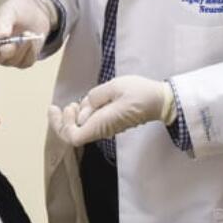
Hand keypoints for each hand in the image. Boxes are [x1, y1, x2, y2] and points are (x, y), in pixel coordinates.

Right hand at [0, 0, 53, 67]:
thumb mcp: (7, 12)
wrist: (34, 12)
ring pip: (12, 61)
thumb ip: (2, 22)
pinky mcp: (23, 61)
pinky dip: (30, 51)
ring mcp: (9, 58)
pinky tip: (32, 39)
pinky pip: (26, 61)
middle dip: (6, 51)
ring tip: (28, 33)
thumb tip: (0, 35)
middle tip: (13, 42)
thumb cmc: (15, 12)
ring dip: (21, 48)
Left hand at [46, 75, 173, 145]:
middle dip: (64, 121)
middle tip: (66, 105)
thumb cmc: (139, 93)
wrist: (161, 101)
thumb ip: (95, 97)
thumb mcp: (114, 86)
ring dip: (74, 118)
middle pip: (75, 135)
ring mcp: (107, 129)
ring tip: (75, 103)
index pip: (73, 136)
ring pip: (83, 130)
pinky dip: (84, 117)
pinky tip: (86, 105)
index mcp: (101, 123)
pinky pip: (92, 125)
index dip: (61, 125)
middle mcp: (102, 130)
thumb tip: (84, 108)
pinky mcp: (112, 125)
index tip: (61, 108)